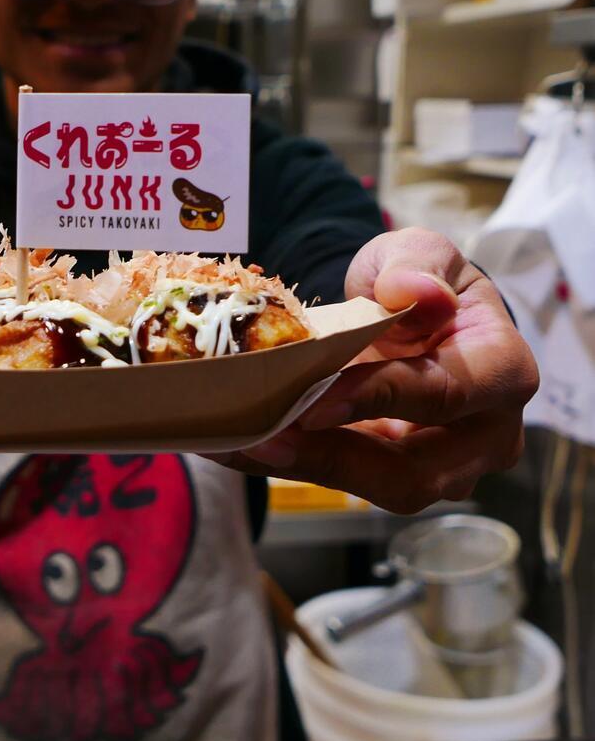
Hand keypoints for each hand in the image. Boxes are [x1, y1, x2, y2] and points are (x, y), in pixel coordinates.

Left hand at [213, 227, 538, 512]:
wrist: (410, 308)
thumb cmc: (420, 280)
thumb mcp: (419, 251)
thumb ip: (416, 264)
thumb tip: (416, 293)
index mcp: (503, 372)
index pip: (445, 394)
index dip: (380, 398)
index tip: (316, 399)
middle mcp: (486, 435)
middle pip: (414, 470)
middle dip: (334, 457)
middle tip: (267, 437)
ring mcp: (445, 466)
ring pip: (378, 488)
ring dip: (306, 469)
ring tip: (243, 445)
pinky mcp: (396, 477)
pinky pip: (344, 480)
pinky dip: (289, 463)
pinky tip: (237, 445)